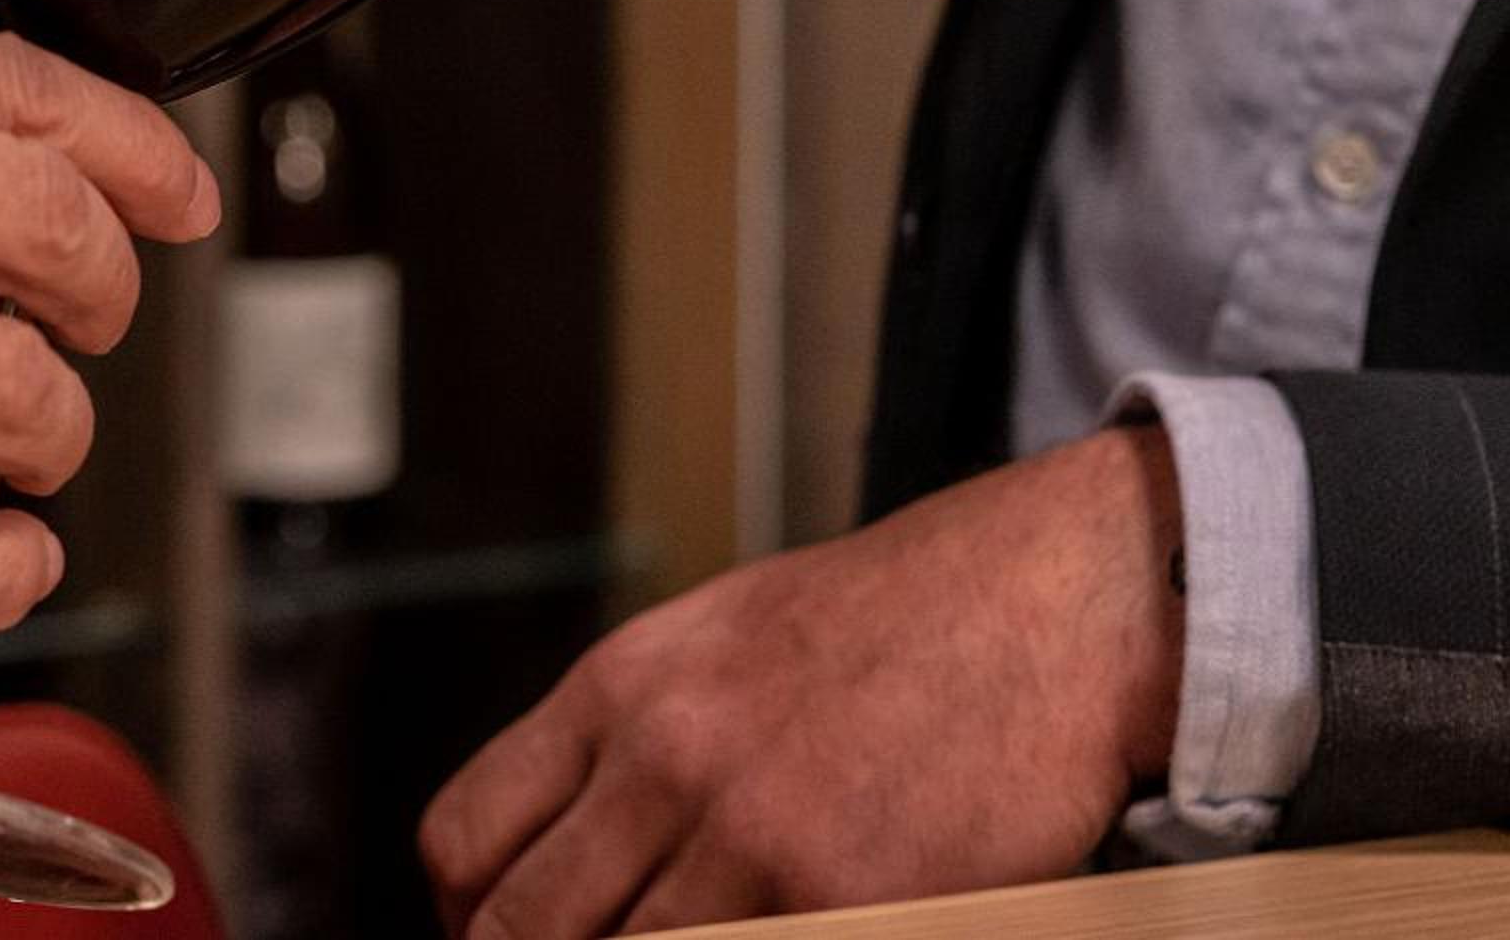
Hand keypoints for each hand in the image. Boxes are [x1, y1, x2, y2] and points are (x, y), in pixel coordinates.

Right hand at [0, 0, 220, 694]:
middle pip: (55, 229)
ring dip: (46, 437)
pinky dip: (4, 573)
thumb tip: (34, 170)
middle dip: (104, 294)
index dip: (134, 157)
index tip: (174, 202)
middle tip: (87, 329)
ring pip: (24, 396)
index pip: (19, 88)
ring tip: (2, 453)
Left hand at [422, 427, 1182, 936]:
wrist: (1043, 602)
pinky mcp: (848, 900)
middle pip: (526, 929)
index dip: (470, 917)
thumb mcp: (714, 645)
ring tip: (709, 937)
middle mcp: (665, 760)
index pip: (466, 838)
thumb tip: (560, 848)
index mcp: (618, 692)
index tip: (497, 937)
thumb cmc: (888, 627)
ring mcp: (753, 837)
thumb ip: (628, 741)